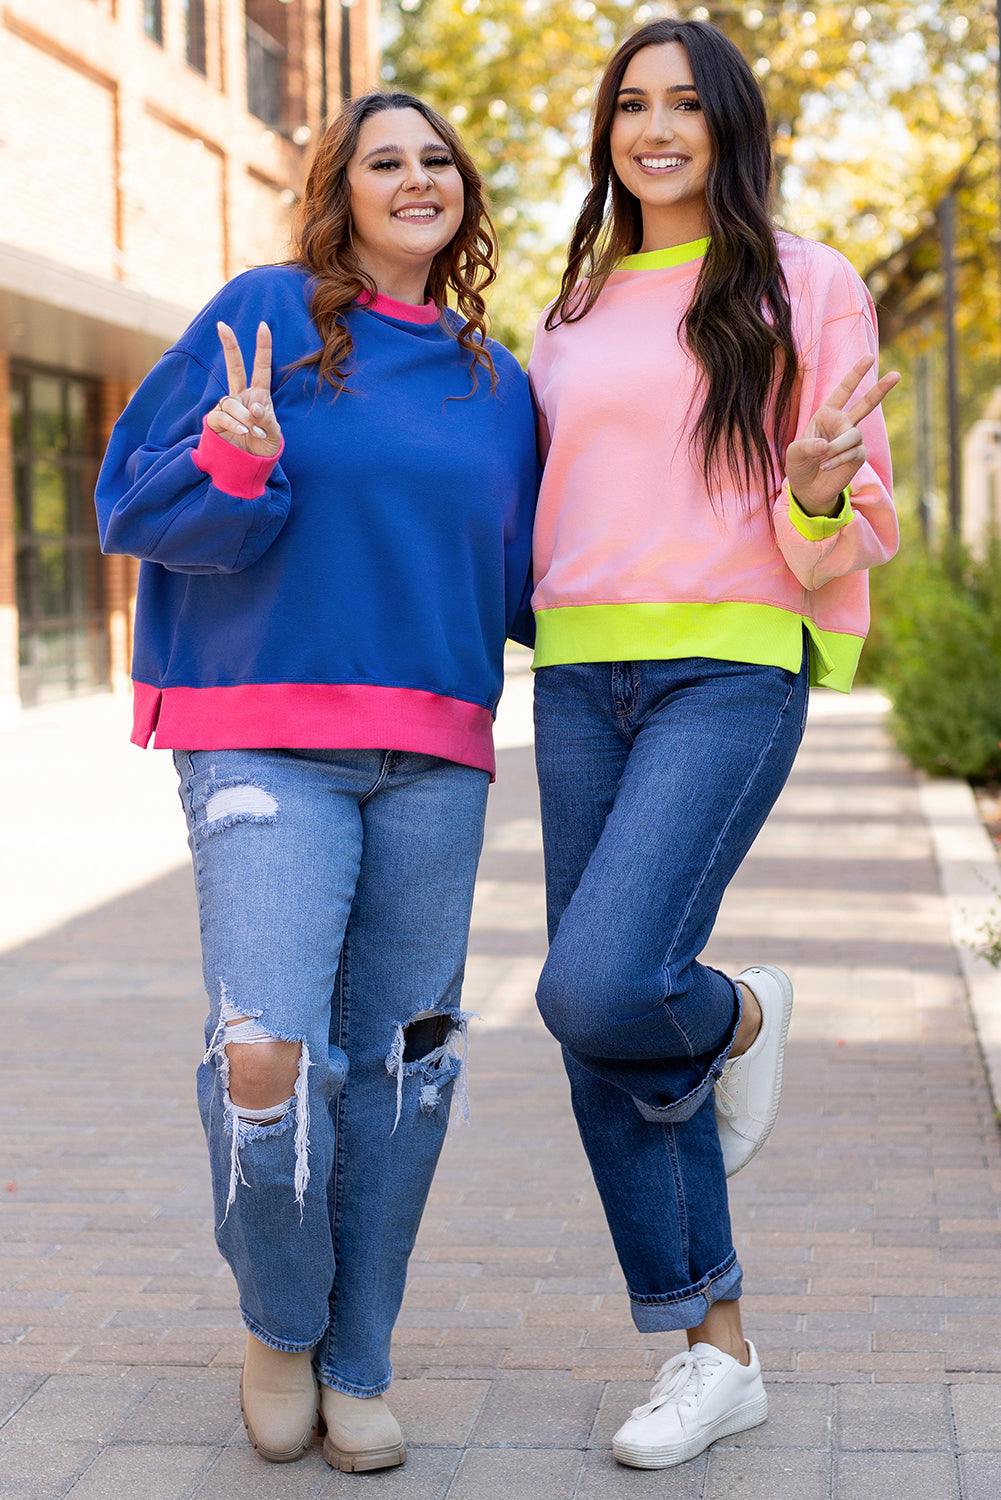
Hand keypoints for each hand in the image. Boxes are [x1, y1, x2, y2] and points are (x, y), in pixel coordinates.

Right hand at [204, 321, 281, 457]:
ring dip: (243, 415)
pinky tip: (242, 429)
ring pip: (231, 402)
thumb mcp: (274, 435)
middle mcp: (241, 397)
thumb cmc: (264, 448)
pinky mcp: (215, 422)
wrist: (249, 467)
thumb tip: (254, 408)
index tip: (264, 326)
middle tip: (222, 325)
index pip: (261, 368)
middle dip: (229, 346)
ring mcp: (227, 408)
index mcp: (259, 396)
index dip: (263, 347)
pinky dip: (233, 422)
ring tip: (253, 430)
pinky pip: (221, 415)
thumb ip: (267, 420)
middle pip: (234, 367)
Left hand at [784, 355, 899, 515]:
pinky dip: (838, 459)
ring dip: (837, 447)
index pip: (843, 391)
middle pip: (866, 403)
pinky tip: (826, 466)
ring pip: (853, 435)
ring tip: (822, 459)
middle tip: (897, 374)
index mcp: (827, 414)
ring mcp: (852, 439)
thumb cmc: (800, 465)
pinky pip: (853, 452)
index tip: (869, 357)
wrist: (807, 489)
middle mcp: (843, 423)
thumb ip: (807, 446)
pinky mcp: (858, 455)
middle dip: (881, 389)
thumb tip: (826, 445)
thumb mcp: (795, 453)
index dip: (855, 374)